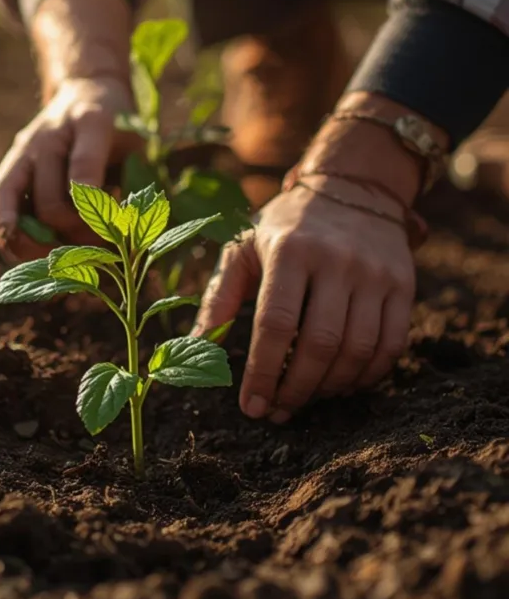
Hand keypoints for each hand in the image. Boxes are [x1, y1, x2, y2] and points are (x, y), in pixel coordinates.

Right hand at [0, 75, 134, 260]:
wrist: (88, 92)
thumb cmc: (118, 127)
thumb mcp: (137, 143)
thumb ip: (131, 181)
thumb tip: (121, 235)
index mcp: (90, 122)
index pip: (85, 163)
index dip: (91, 199)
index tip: (106, 227)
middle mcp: (47, 136)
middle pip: (51, 203)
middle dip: (76, 236)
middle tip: (102, 248)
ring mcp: (22, 152)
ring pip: (9, 210)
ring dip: (35, 247)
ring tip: (61, 263)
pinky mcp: (8, 169)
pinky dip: (11, 241)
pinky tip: (34, 255)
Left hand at [193, 182, 415, 421]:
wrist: (353, 186)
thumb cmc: (286, 226)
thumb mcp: (244, 248)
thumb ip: (219, 297)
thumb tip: (194, 347)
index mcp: (290, 249)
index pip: (276, 324)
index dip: (263, 372)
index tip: (252, 406)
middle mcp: (336, 259)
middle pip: (319, 344)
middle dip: (295, 389)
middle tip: (277, 412)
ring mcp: (375, 273)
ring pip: (357, 350)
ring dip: (329, 388)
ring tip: (304, 400)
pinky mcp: (403, 284)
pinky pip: (392, 345)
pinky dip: (367, 376)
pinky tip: (342, 385)